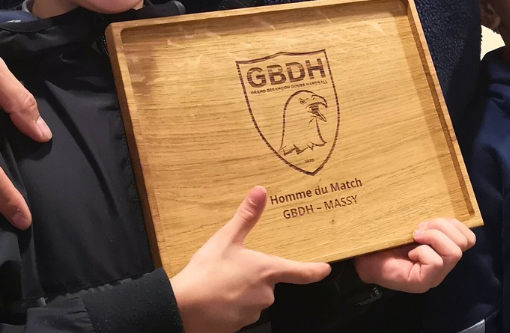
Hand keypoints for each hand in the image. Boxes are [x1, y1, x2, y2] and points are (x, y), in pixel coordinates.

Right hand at [171, 187, 329, 332]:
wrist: (184, 308)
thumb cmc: (207, 273)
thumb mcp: (226, 238)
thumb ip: (246, 216)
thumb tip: (261, 191)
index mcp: (266, 272)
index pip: (299, 272)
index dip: (314, 270)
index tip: (326, 269)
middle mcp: (265, 295)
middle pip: (269, 283)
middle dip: (254, 275)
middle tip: (232, 266)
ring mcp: (252, 313)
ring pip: (254, 297)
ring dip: (242, 290)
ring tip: (220, 281)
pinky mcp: (238, 327)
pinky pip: (241, 311)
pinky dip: (231, 304)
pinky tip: (216, 296)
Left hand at [353, 218, 474, 292]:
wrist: (363, 257)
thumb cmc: (385, 237)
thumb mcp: (410, 222)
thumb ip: (426, 217)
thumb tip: (437, 198)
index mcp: (442, 248)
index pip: (468, 237)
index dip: (454, 223)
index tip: (429, 218)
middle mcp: (443, 263)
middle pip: (465, 241)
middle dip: (443, 226)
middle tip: (419, 227)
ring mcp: (434, 275)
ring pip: (454, 252)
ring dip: (434, 237)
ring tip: (415, 236)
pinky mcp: (422, 282)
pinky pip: (436, 262)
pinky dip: (423, 251)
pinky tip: (409, 251)